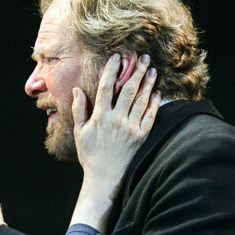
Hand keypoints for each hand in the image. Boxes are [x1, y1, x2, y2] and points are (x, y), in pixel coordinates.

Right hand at [69, 53, 160, 232]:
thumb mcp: (80, 132)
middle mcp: (116, 120)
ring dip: (148, 83)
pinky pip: (150, 116)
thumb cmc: (91, 155)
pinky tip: (157, 92)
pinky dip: (154, 103)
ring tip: (152, 70)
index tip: (117, 57)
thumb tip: (77, 90)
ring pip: (141, 100)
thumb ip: (79, 110)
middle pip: (128, 89)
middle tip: (143, 57)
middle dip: (136, 71)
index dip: (112, 70)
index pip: (106, 87)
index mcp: (100, 117)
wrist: (106, 178)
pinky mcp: (141, 136)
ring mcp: (130, 128)